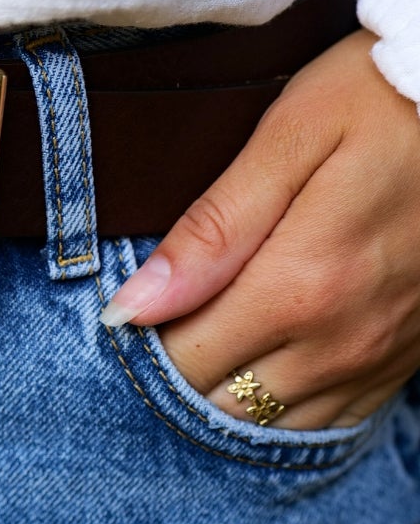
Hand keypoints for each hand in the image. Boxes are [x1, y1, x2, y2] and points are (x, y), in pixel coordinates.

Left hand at [98, 28, 419, 428]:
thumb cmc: (379, 98)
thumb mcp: (289, 138)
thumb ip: (213, 229)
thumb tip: (132, 306)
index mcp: (301, 286)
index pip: (186, 360)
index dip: (147, 337)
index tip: (135, 299)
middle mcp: (344, 341)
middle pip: (225, 403)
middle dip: (182, 369)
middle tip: (168, 310)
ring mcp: (382, 358)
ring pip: (277, 425)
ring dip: (232, 393)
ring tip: (214, 329)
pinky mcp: (408, 358)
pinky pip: (333, 418)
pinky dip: (288, 401)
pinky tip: (268, 354)